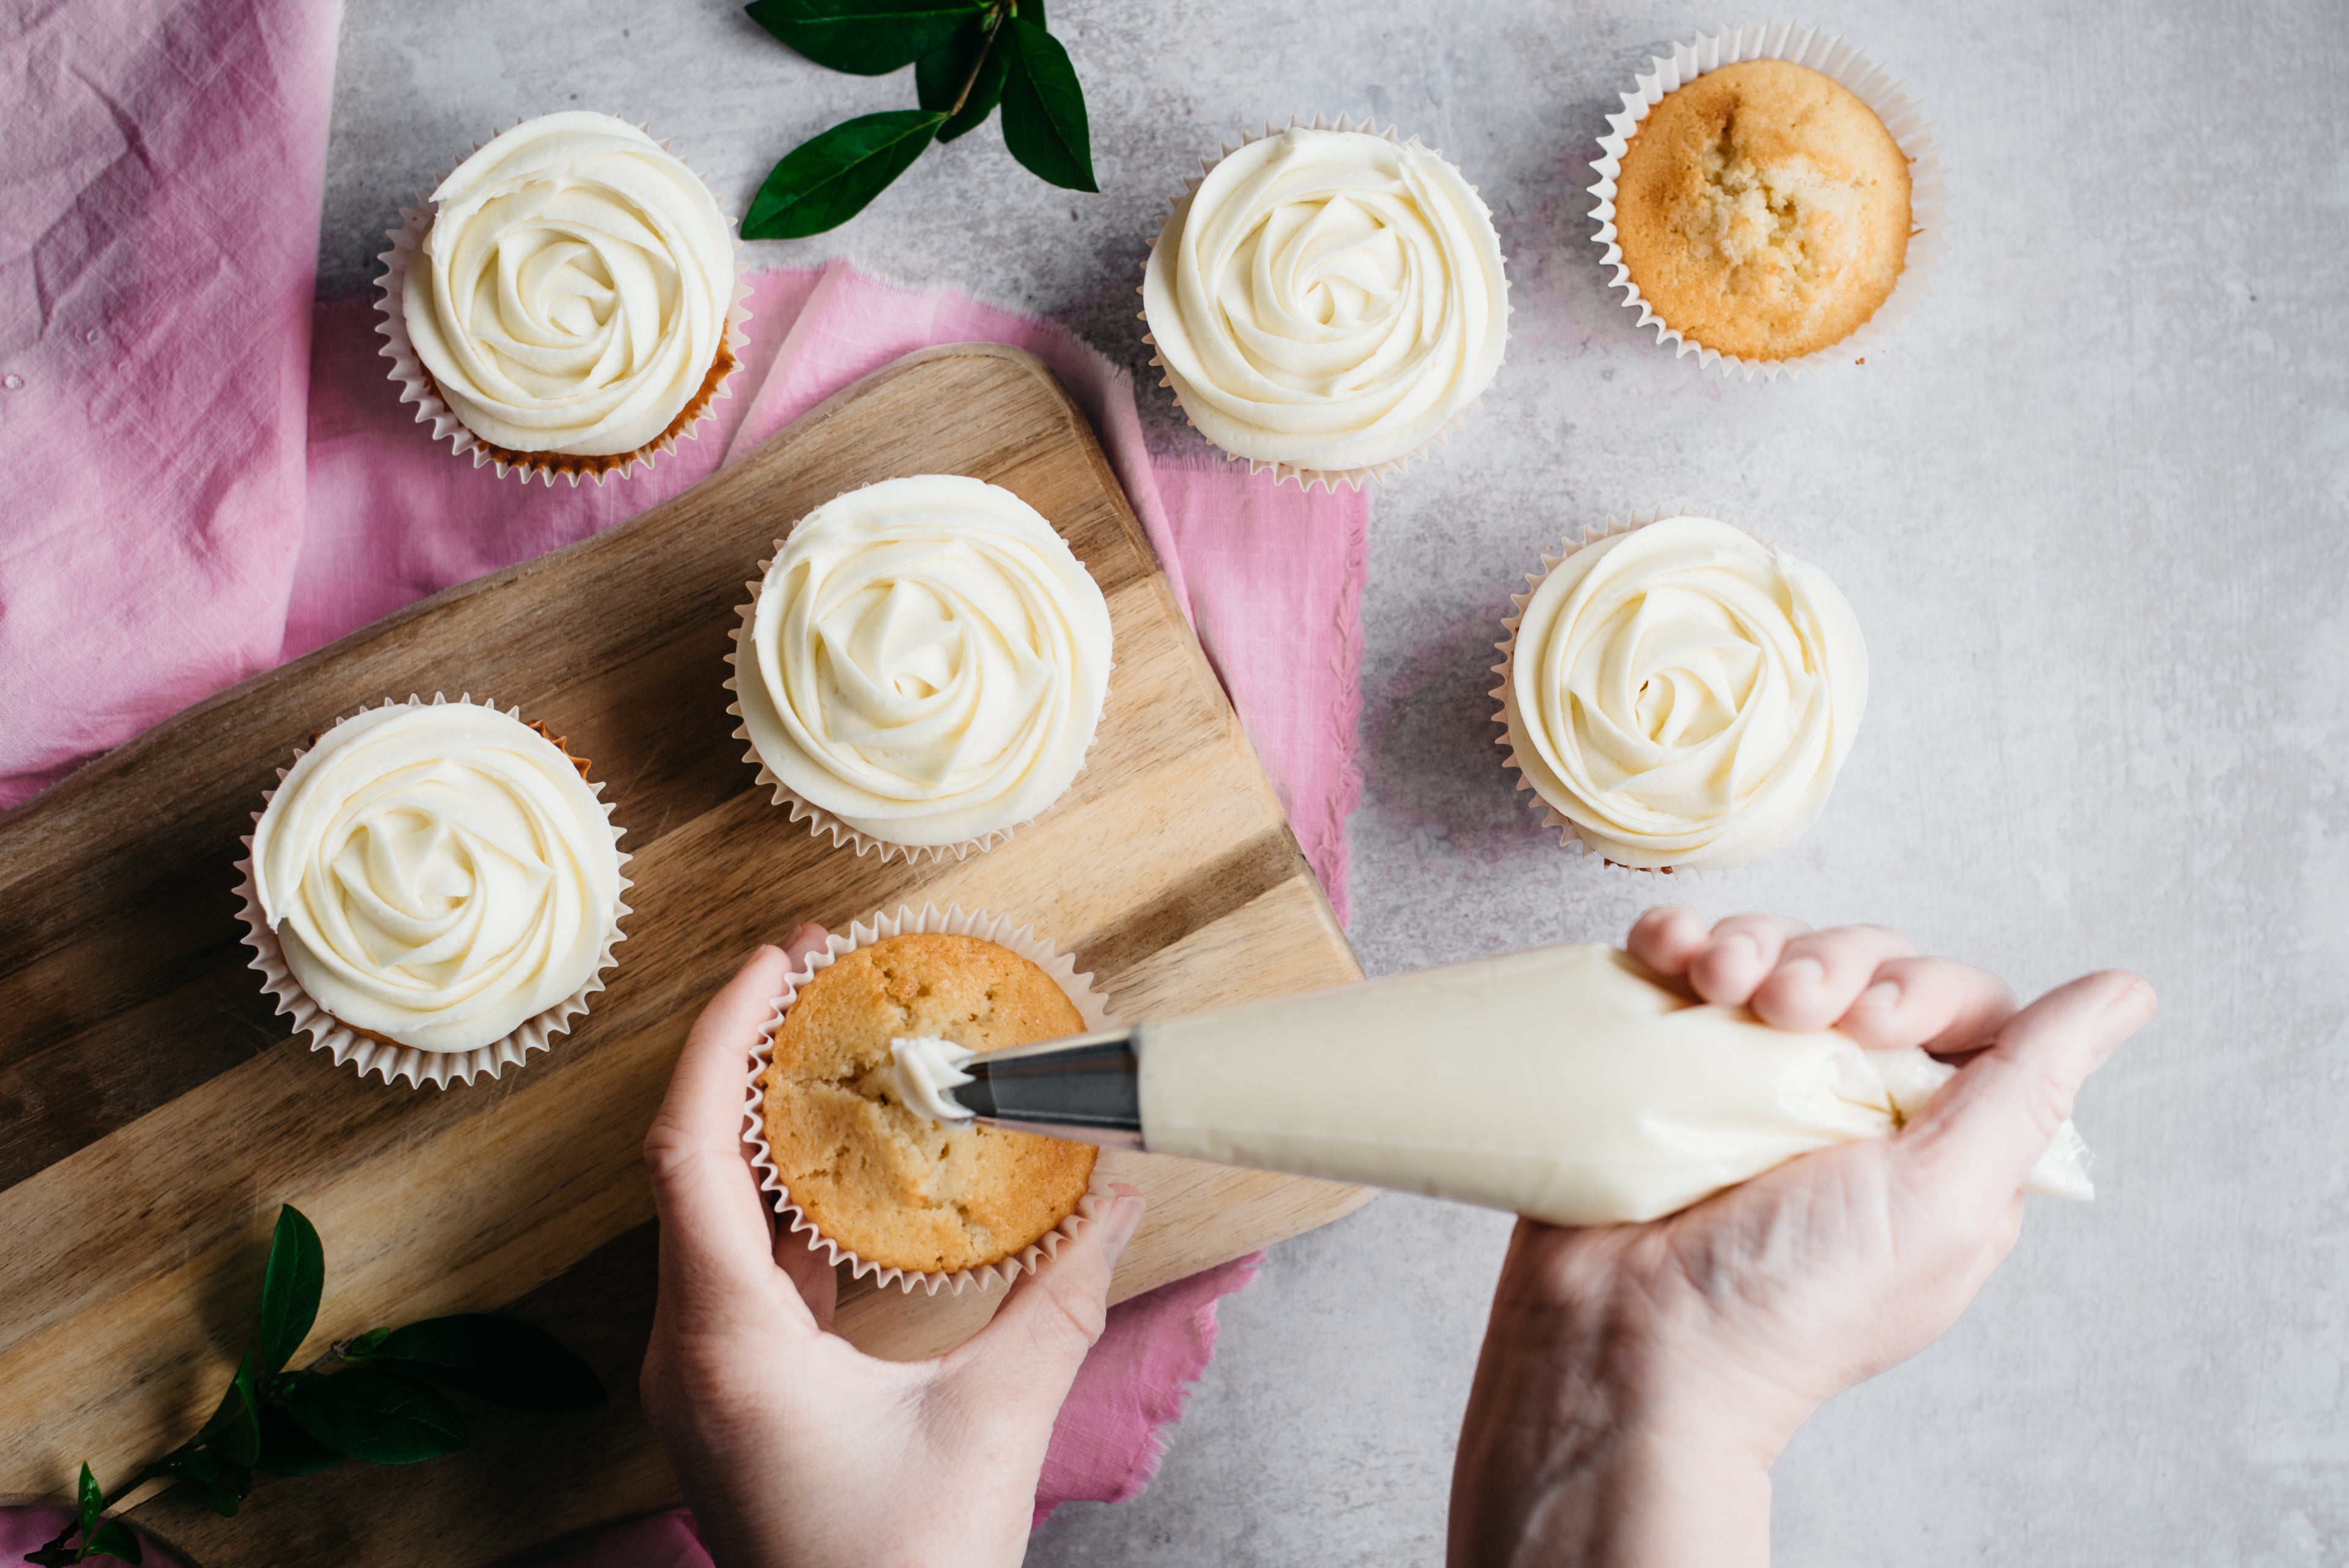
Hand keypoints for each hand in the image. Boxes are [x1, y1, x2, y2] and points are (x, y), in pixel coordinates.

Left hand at [640, 928, 1146, 1567]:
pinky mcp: (736, 1394)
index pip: (689, 1146)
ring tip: (833, 1046)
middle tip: (818, 975)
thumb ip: (1057, 1302)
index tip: (781, 959)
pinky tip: (847, 1166)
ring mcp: (706, 1375)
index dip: (725, 1034)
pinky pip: (741, 1264)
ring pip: (711, 1211)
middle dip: (747, 1054)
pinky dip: (785, 1196)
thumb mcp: (994, 1426)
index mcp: (726, 1343)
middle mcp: (691, 1350)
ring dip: (764, 1122)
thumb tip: (1115, 1197)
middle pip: (689, 1162)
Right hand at [1449, 908, 2155, 1567]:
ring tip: (1711, 986)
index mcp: (1933, 1139)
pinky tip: (1662, 951)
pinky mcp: (1668, 1063)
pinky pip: (1683, 966)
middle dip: (1825, 963)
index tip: (1868, 1023)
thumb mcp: (1940, 1203)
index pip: (1959, 1006)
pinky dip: (1673, 939)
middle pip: (1865, 962)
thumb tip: (2125, 992)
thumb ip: (2028, 1092)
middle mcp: (1847, 1100)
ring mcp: (1751, 1078)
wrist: (1625, 1345)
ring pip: (1774, 952)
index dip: (1918, 987)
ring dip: (1747, 944)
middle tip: (1781, 1011)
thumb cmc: (1789, 1304)